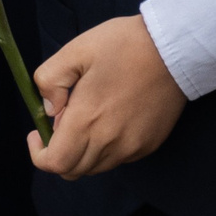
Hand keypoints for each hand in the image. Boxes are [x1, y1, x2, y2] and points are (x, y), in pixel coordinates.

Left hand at [27, 14, 187, 177]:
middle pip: (73, 170)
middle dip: (60, 152)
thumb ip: (48, 80)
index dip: (39, 154)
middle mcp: (110, 141)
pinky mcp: (150, 143)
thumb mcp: (76, 50)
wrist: (176, 47)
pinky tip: (114, 119)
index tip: (38, 133)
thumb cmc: (125, 45)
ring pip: (96, 166)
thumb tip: (49, 110)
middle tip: (66, 121)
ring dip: (84, 152)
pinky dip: (108, 148)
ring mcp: (133, 145)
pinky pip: (119, 158)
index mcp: (87, 119)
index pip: (54, 163)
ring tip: (91, 119)